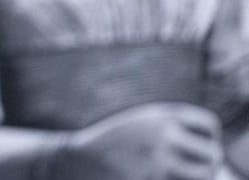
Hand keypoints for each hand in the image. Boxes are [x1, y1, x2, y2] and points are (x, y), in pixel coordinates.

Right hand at [45, 102, 222, 179]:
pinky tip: (161, 178)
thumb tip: (209, 149)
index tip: (198, 147)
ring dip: (199, 178)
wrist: (78, 160)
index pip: (208, 125)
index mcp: (160, 115)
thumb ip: (169, 127)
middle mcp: (161, 133)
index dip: (209, 138)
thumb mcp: (139, 124)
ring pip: (203, 175)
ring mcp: (157, 159)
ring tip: (183, 176)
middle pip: (211, 153)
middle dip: (208, 163)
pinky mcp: (150, 179)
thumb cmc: (112, 144)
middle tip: (196, 170)